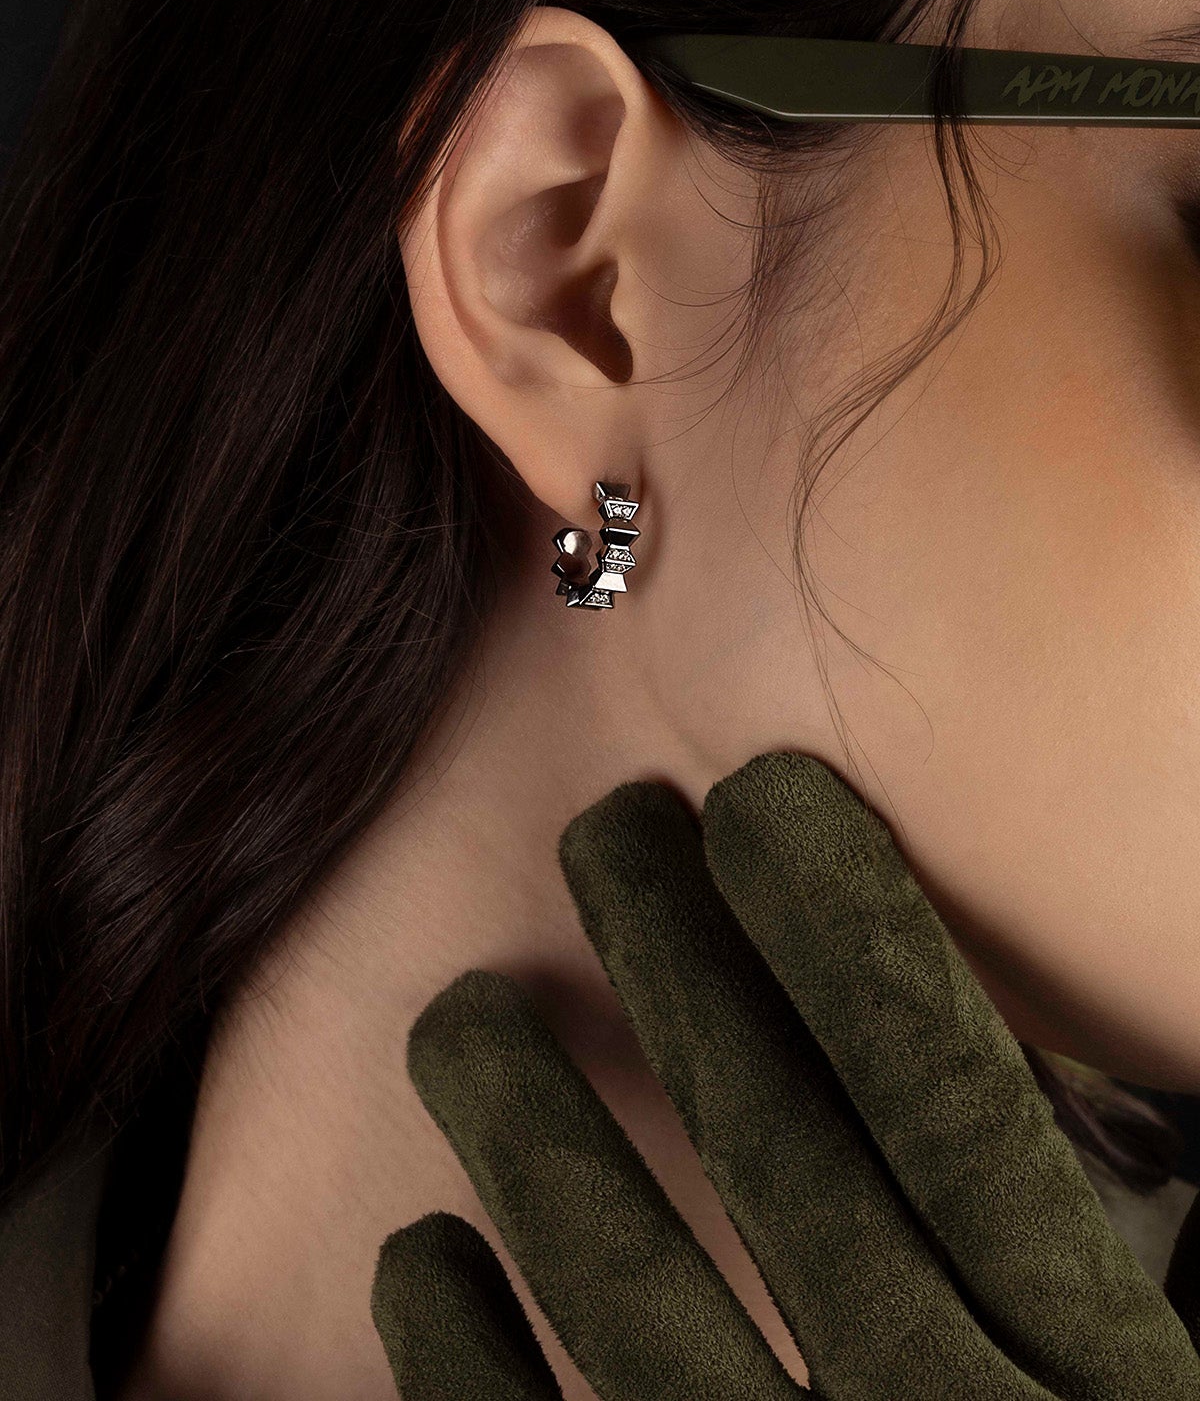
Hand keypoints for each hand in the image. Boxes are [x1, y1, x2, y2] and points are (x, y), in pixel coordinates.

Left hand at [369, 749, 1199, 1397]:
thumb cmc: (1012, 1394)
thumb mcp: (1082, 1322)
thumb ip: (1013, 1181)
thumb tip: (941, 969)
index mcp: (1095, 1377)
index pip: (966, 1132)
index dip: (854, 945)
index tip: (757, 798)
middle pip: (792, 1180)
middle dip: (686, 973)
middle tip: (607, 830)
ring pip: (638, 1309)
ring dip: (531, 1134)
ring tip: (462, 1015)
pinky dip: (461, 1357)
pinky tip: (420, 1253)